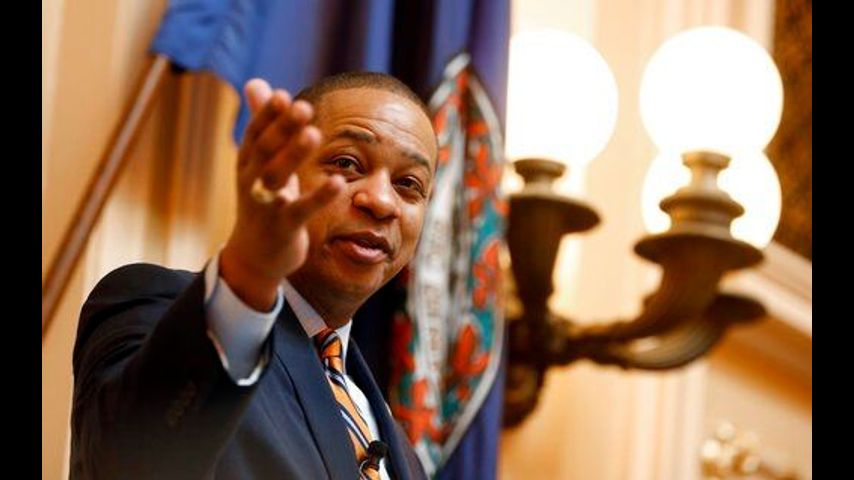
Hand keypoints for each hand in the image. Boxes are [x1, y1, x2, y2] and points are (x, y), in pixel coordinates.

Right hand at [220, 78, 343, 310]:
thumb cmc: (263, 201)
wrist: (255, 256)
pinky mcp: (284, 228)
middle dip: (282, 128)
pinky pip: (301, 210)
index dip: (266, 115)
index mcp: (247, 163)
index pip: (255, 134)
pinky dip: (318, 196)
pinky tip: (338, 181)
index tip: (282, 94)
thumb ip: (262, 123)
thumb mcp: (259, 162)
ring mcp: (266, 206)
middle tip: (303, 107)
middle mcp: (252, 182)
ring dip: (294, 155)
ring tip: (315, 133)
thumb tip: (256, 82)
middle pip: (264, 151)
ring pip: (276, 178)